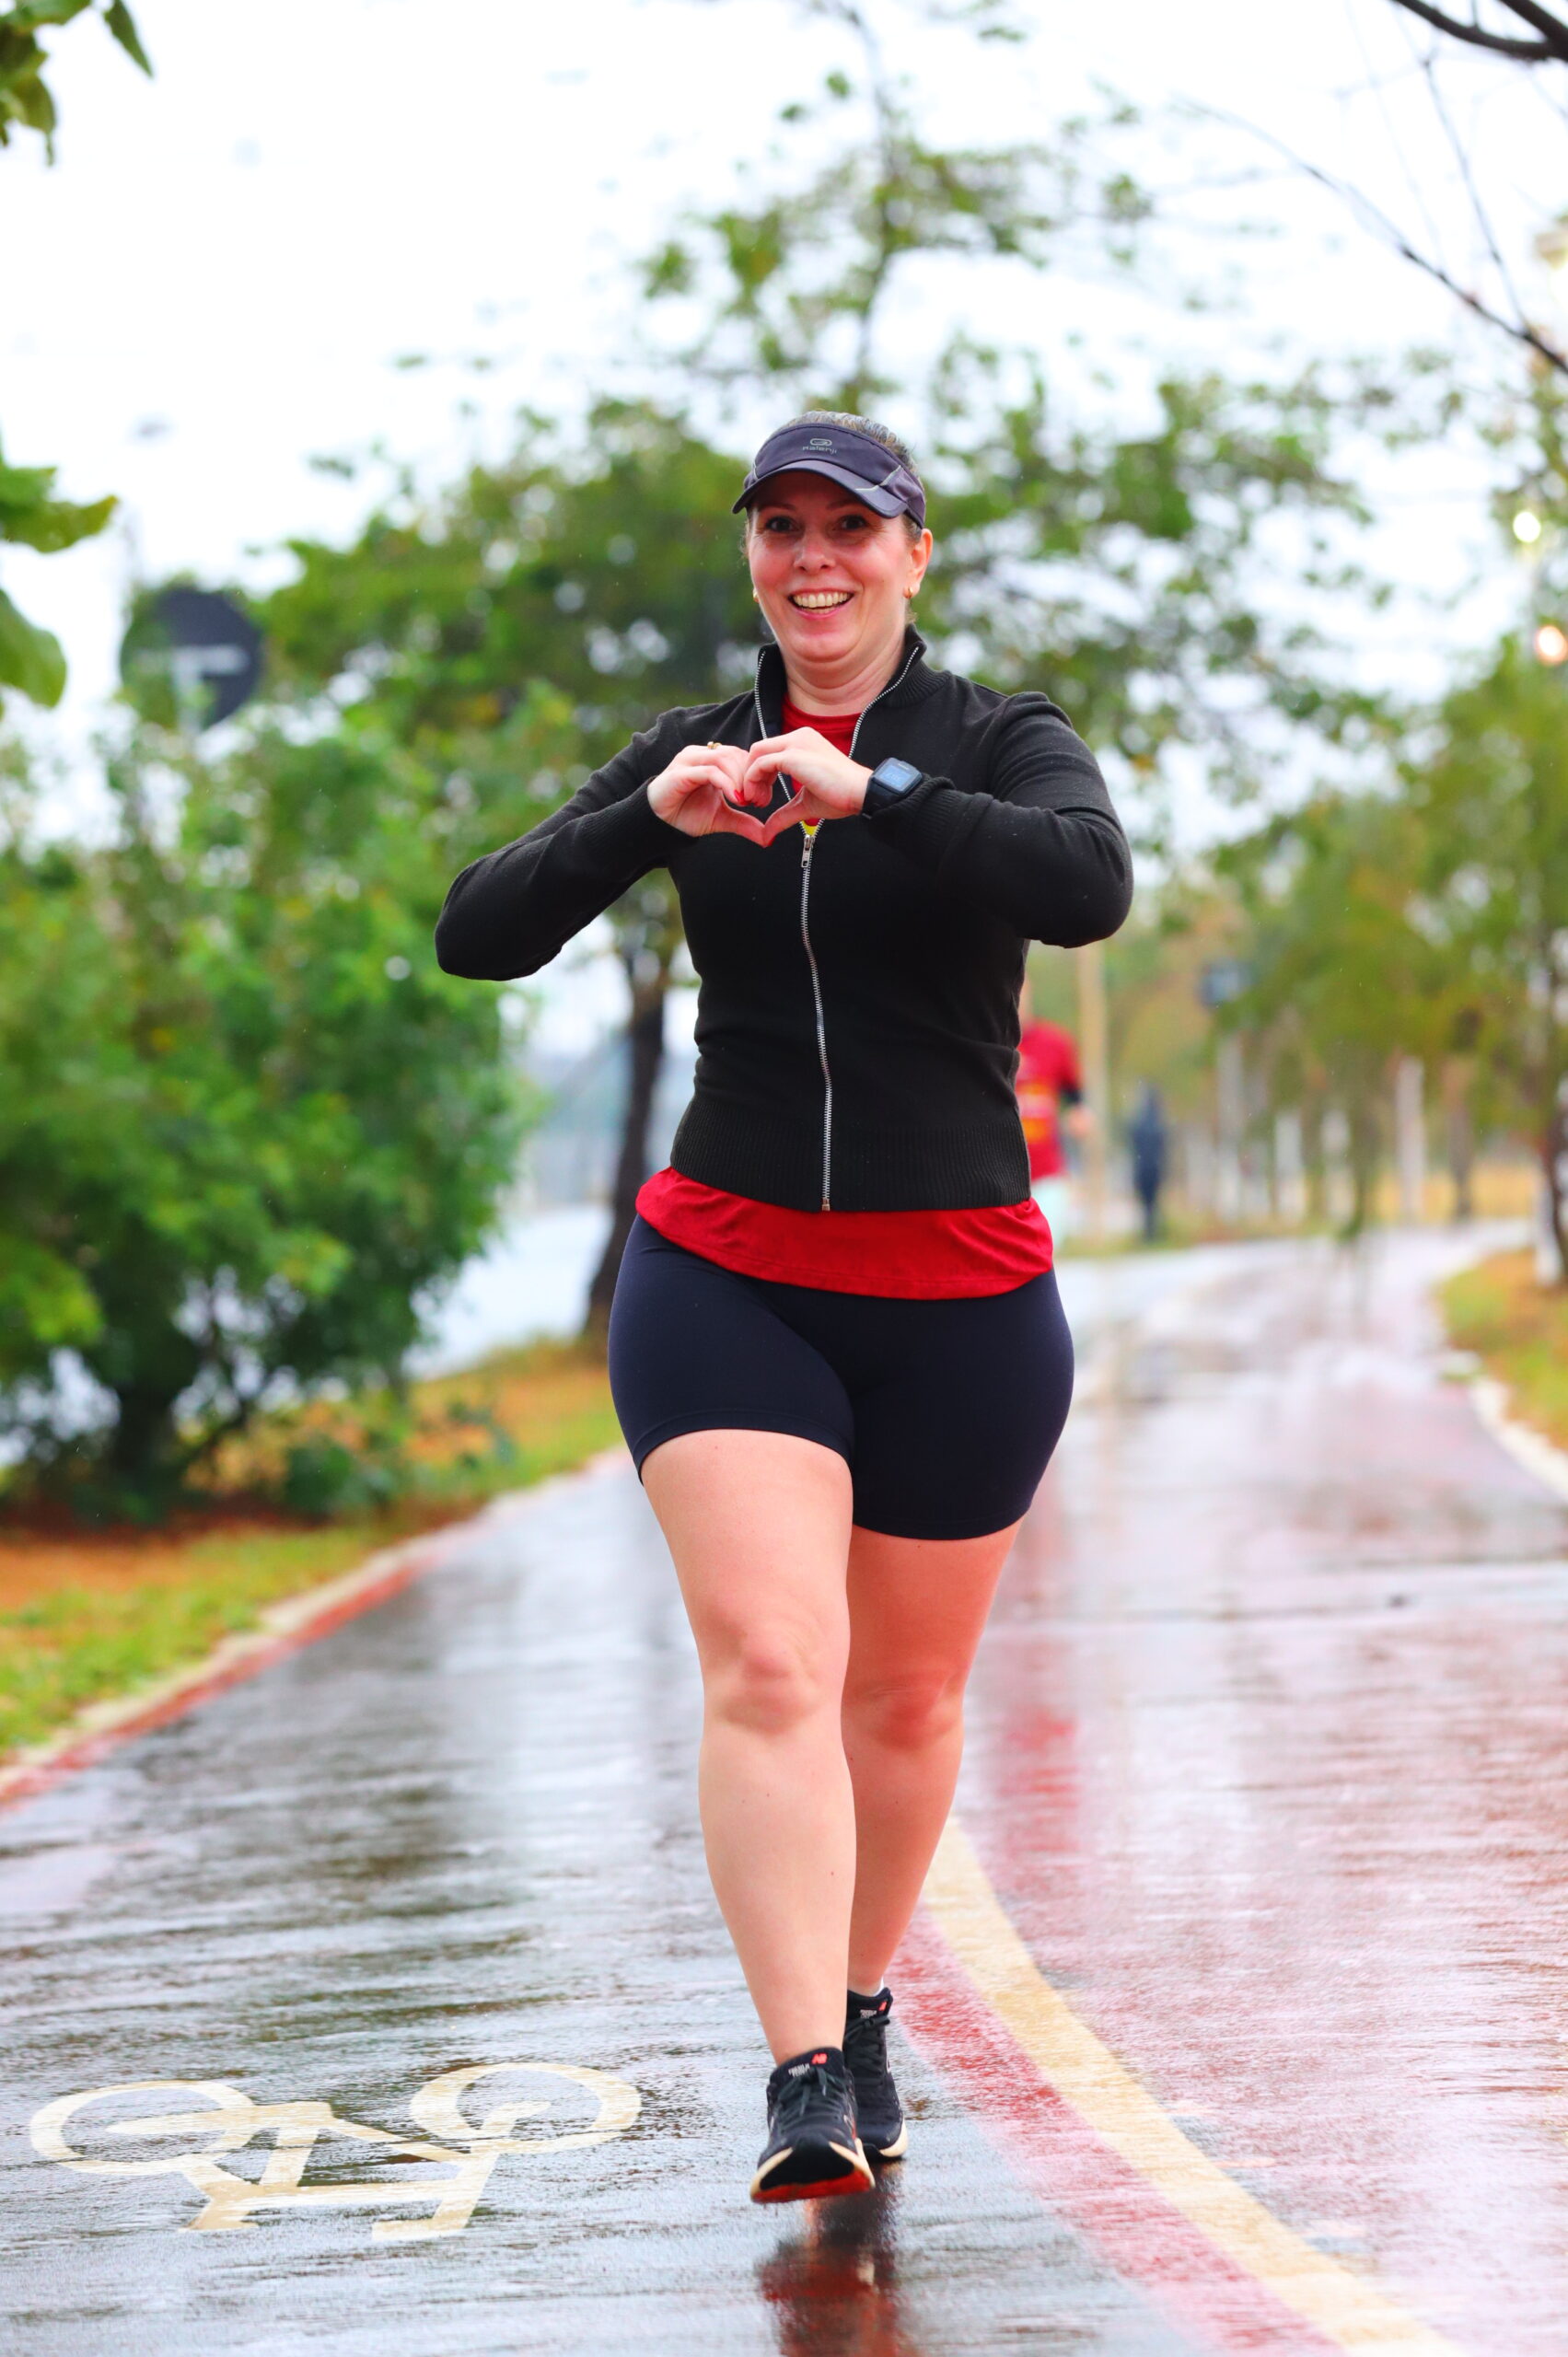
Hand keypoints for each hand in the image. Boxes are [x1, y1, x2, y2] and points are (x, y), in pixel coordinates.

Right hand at [646, 742, 801, 845]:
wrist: (660, 824)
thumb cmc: (687, 815)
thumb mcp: (722, 819)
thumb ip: (744, 823)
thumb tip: (767, 838)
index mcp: (713, 759)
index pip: (741, 755)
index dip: (755, 774)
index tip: (763, 798)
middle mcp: (702, 754)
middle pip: (735, 754)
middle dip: (750, 777)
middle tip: (757, 801)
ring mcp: (690, 760)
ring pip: (724, 758)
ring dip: (740, 779)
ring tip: (746, 801)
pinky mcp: (680, 772)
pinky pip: (709, 771)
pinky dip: (726, 783)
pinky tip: (735, 798)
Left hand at [742, 729, 871, 830]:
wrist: (860, 793)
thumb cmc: (839, 796)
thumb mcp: (804, 804)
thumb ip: (784, 814)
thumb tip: (767, 834)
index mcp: (802, 742)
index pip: (769, 752)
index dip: (759, 775)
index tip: (762, 798)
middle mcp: (798, 737)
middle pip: (758, 750)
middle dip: (750, 776)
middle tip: (756, 801)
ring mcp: (795, 743)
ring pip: (756, 754)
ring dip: (750, 779)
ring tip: (758, 802)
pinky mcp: (793, 755)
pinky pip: (761, 763)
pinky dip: (753, 781)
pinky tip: (761, 799)